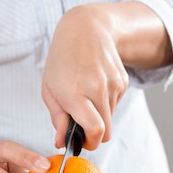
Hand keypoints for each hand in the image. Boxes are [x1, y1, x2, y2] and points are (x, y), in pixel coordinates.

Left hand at [42, 4, 128, 150]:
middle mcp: (98, 89)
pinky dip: (105, 103)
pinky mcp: (123, 81)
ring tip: (85, 98)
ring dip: (99, 116)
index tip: (82, 143)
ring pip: (110, 118)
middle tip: (81, 127)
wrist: (86, 29)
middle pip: (106, 131)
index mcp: (76, 93)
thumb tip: (61, 143)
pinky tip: (95, 87)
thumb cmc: (62, 61)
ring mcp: (113, 84)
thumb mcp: (49, 90)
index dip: (90, 143)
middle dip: (94, 135)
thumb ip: (57, 120)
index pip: (95, 130)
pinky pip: (115, 104)